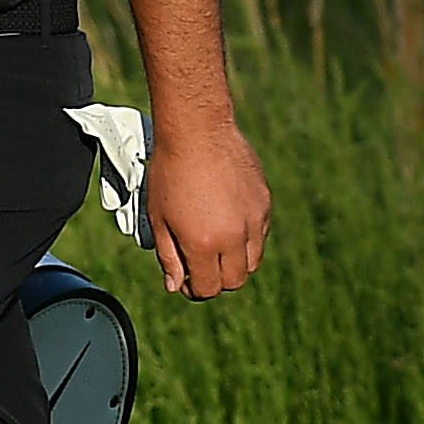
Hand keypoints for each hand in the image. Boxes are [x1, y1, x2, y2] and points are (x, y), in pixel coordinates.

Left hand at [142, 116, 270, 300]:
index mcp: (204, 245)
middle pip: (235, 281)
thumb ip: (169, 256)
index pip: (208, 288)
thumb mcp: (158, 217)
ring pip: (253, 262)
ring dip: (235, 263)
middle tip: (200, 267)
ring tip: (215, 246)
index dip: (195, 290)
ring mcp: (254, 220)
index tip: (186, 282)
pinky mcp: (265, 204)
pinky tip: (227, 223)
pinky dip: (247, 239)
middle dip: (217, 281)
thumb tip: (176, 285)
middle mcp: (234, 238)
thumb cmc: (171, 172)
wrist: (197, 132)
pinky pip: (261, 235)